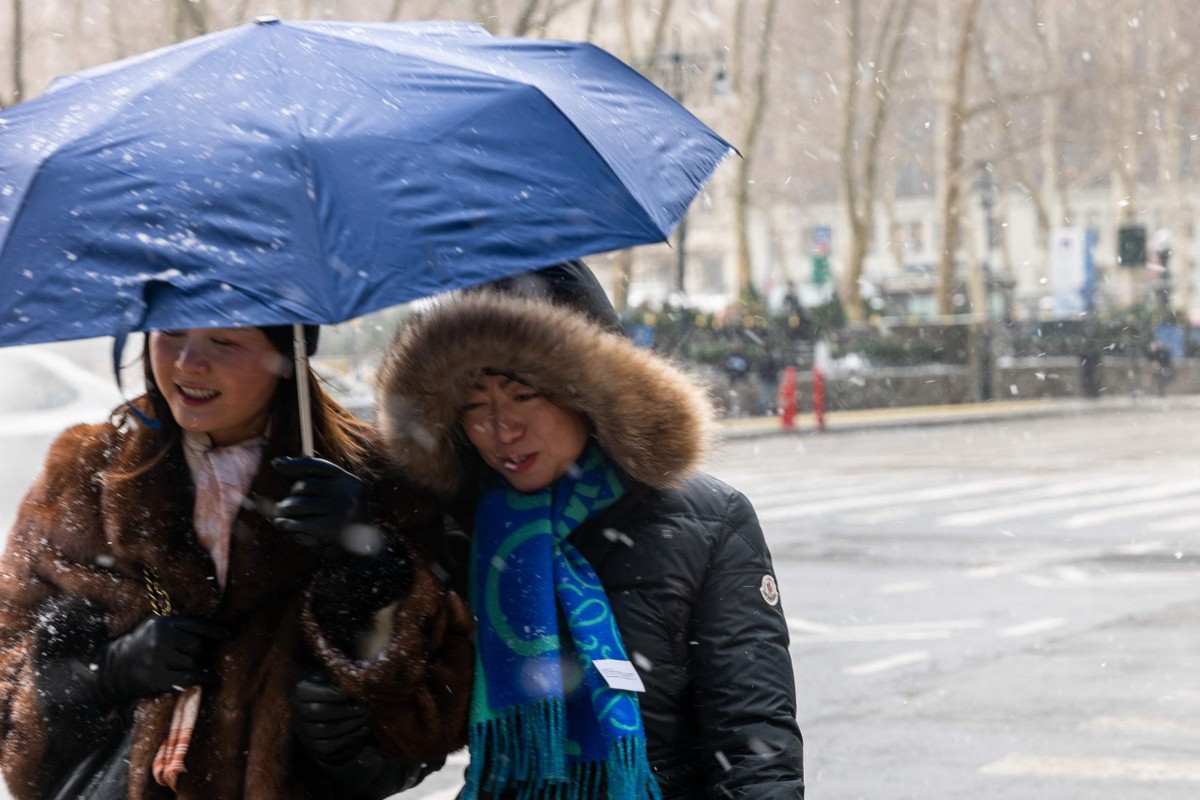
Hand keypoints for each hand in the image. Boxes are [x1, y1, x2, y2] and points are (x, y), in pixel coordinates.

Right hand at [95, 615, 225, 706]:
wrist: (116, 666)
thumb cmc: (143, 642)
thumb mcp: (156, 624)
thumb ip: (178, 623)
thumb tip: (211, 626)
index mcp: (164, 623)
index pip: (197, 625)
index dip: (215, 630)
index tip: (229, 634)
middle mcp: (162, 639)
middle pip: (198, 645)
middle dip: (202, 650)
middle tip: (200, 653)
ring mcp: (160, 659)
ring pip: (195, 662)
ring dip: (197, 664)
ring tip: (190, 663)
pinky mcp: (160, 678)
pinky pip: (190, 678)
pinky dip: (203, 677)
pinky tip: (210, 677)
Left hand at [273, 457, 378, 557]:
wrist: (363, 546)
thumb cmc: (343, 515)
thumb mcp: (337, 493)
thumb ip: (315, 478)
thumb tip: (279, 463)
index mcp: (348, 480)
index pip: (318, 466)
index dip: (295, 464)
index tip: (276, 464)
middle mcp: (345, 493)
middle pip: (305, 485)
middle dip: (292, 493)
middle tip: (286, 502)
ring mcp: (340, 511)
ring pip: (299, 504)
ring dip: (287, 508)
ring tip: (283, 511)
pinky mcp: (331, 528)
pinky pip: (301, 523)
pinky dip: (288, 523)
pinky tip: (281, 523)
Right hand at [292, 674, 371, 763]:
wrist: (330, 716)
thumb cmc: (335, 691)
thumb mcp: (334, 678)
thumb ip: (341, 676)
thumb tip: (356, 673)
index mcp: (301, 691)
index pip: (312, 693)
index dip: (333, 693)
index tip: (353, 693)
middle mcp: (297, 712)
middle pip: (317, 712)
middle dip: (343, 709)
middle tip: (364, 707)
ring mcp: (304, 732)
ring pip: (323, 730)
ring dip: (349, 724)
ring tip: (366, 717)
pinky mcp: (313, 748)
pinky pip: (328, 746)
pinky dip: (347, 739)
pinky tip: (362, 729)